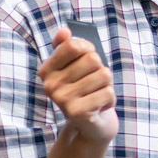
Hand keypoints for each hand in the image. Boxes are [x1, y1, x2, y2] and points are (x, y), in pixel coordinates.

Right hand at [39, 27, 117, 142]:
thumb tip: (64, 31)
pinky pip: (108, 92)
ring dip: (107, 85)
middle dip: (101, 70)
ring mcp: (62, 99)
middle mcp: (50, 85)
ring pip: (104, 75)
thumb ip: (67, 47)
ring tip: (96, 95)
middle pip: (93, 60)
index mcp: (47, 70)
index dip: (89, 49)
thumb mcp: (76, 67)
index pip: (74, 45)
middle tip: (94, 84)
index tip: (89, 59)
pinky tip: (99, 107)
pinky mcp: (77, 112)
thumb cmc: (85, 90)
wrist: (90, 126)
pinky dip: (110, 99)